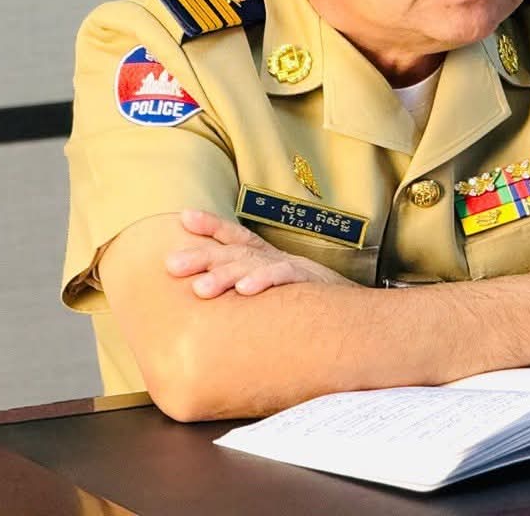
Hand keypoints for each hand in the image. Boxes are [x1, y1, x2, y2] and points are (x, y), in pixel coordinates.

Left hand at [164, 209, 352, 298]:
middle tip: (171, 264)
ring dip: (224, 274)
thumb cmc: (312, 302)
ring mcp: (291, 266)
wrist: (358, 312)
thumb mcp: (277, 291)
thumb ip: (251, 289)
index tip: (184, 218)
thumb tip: (212, 303)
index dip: (211, 225)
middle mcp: (275, 258)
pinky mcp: (308, 280)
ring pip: (252, 265)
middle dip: (201, 255)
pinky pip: (283, 277)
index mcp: (266, 258)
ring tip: (200, 288)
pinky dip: (263, 281)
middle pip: (234, 251)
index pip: (236, 237)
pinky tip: (245, 290)